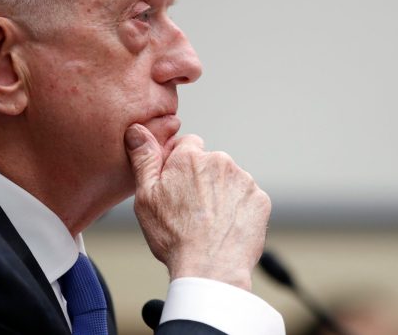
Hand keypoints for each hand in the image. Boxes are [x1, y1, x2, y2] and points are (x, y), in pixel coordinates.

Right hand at [124, 123, 271, 291]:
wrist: (210, 268)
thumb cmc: (174, 236)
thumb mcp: (145, 196)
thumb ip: (143, 159)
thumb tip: (137, 130)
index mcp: (190, 157)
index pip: (186, 144)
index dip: (178, 164)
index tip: (175, 185)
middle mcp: (220, 161)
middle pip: (209, 163)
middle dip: (201, 179)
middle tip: (190, 209)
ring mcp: (243, 180)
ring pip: (228, 181)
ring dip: (220, 194)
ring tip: (208, 222)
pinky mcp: (260, 200)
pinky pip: (246, 199)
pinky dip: (238, 209)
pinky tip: (225, 228)